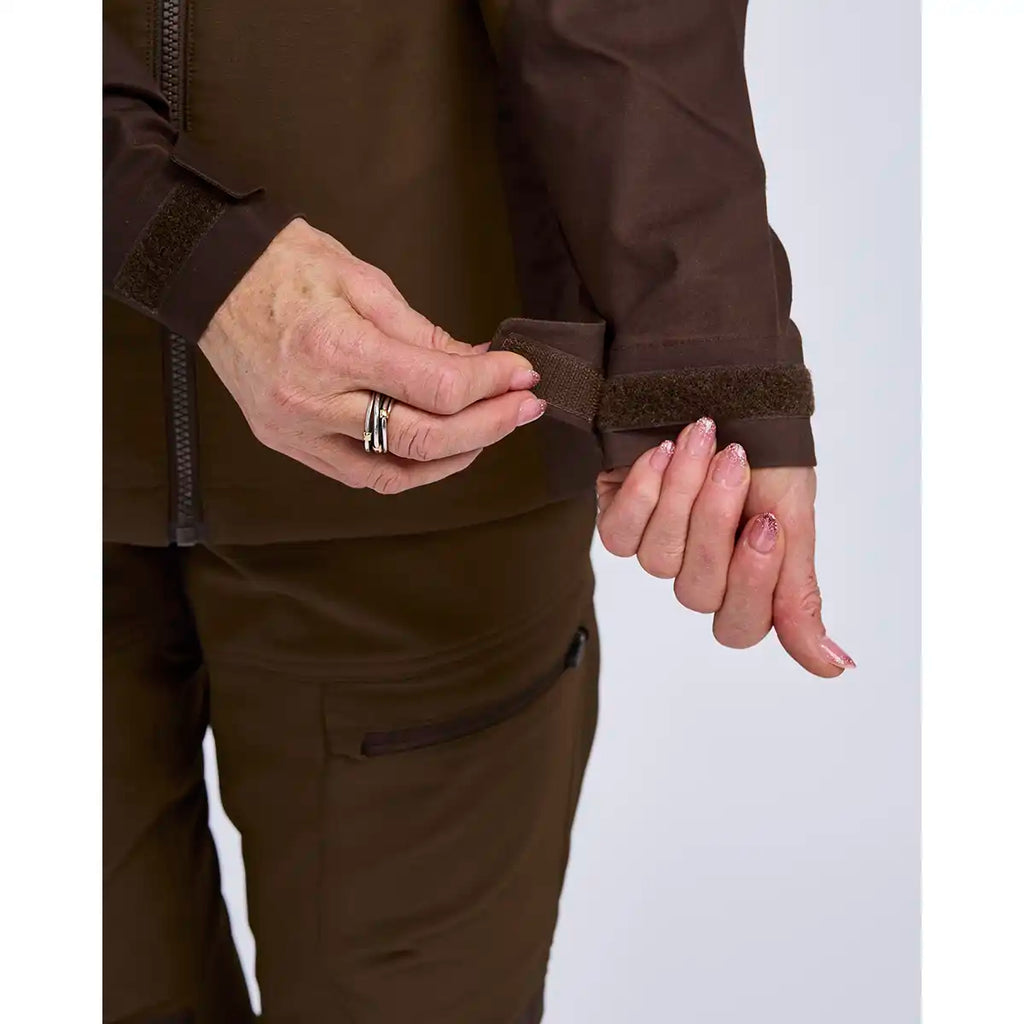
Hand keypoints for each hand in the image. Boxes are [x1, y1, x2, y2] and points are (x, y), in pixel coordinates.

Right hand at [199, 219, 544, 492]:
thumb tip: (475, 365)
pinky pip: (361, 475)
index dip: (492, 385)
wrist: (209, 280)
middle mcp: (315, 401)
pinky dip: (408, 468)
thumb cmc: (283, 266)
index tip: (522, 373)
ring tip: (487, 432)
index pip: (437, 388)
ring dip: (453, 459)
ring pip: (395, 472)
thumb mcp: (363, 280)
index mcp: (336, 348)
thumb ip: (423, 333)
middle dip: (489, 425)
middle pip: (424, 439)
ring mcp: (299, 432)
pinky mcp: (290, 445)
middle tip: (524, 406)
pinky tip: (438, 451)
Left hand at [595, 418, 854, 676]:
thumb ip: (799, 592)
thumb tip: (833, 667)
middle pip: (696, 591)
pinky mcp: (619, 522)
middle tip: (736, 462)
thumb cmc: (765, 451)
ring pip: (658, 559)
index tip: (767, 521)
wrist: (726, 386)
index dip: (750, 582)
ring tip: (703, 437)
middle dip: (715, 520)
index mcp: (746, 581)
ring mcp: (657, 550)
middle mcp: (699, 573)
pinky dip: (643, 489)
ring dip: (683, 492)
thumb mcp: (793, 515)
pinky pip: (620, 533)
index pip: (739, 627)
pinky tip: (661, 452)